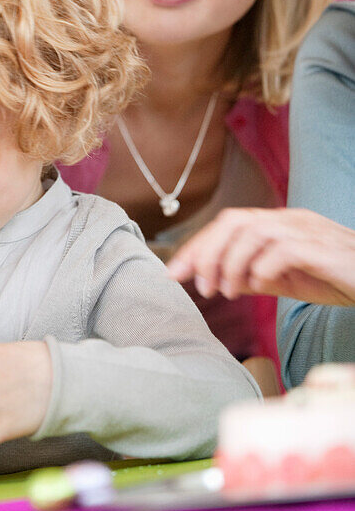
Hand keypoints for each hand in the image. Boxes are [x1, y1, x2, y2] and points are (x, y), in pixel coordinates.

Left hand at [167, 208, 354, 306]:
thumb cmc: (336, 276)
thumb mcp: (287, 280)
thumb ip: (254, 276)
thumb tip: (220, 281)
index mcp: (278, 223)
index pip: (227, 224)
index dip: (197, 246)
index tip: (173, 273)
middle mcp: (289, 220)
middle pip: (233, 221)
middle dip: (205, 252)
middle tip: (197, 286)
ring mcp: (306, 230)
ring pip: (253, 232)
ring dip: (229, 263)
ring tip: (224, 291)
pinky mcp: (322, 249)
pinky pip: (283, 250)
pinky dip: (262, 268)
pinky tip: (258, 286)